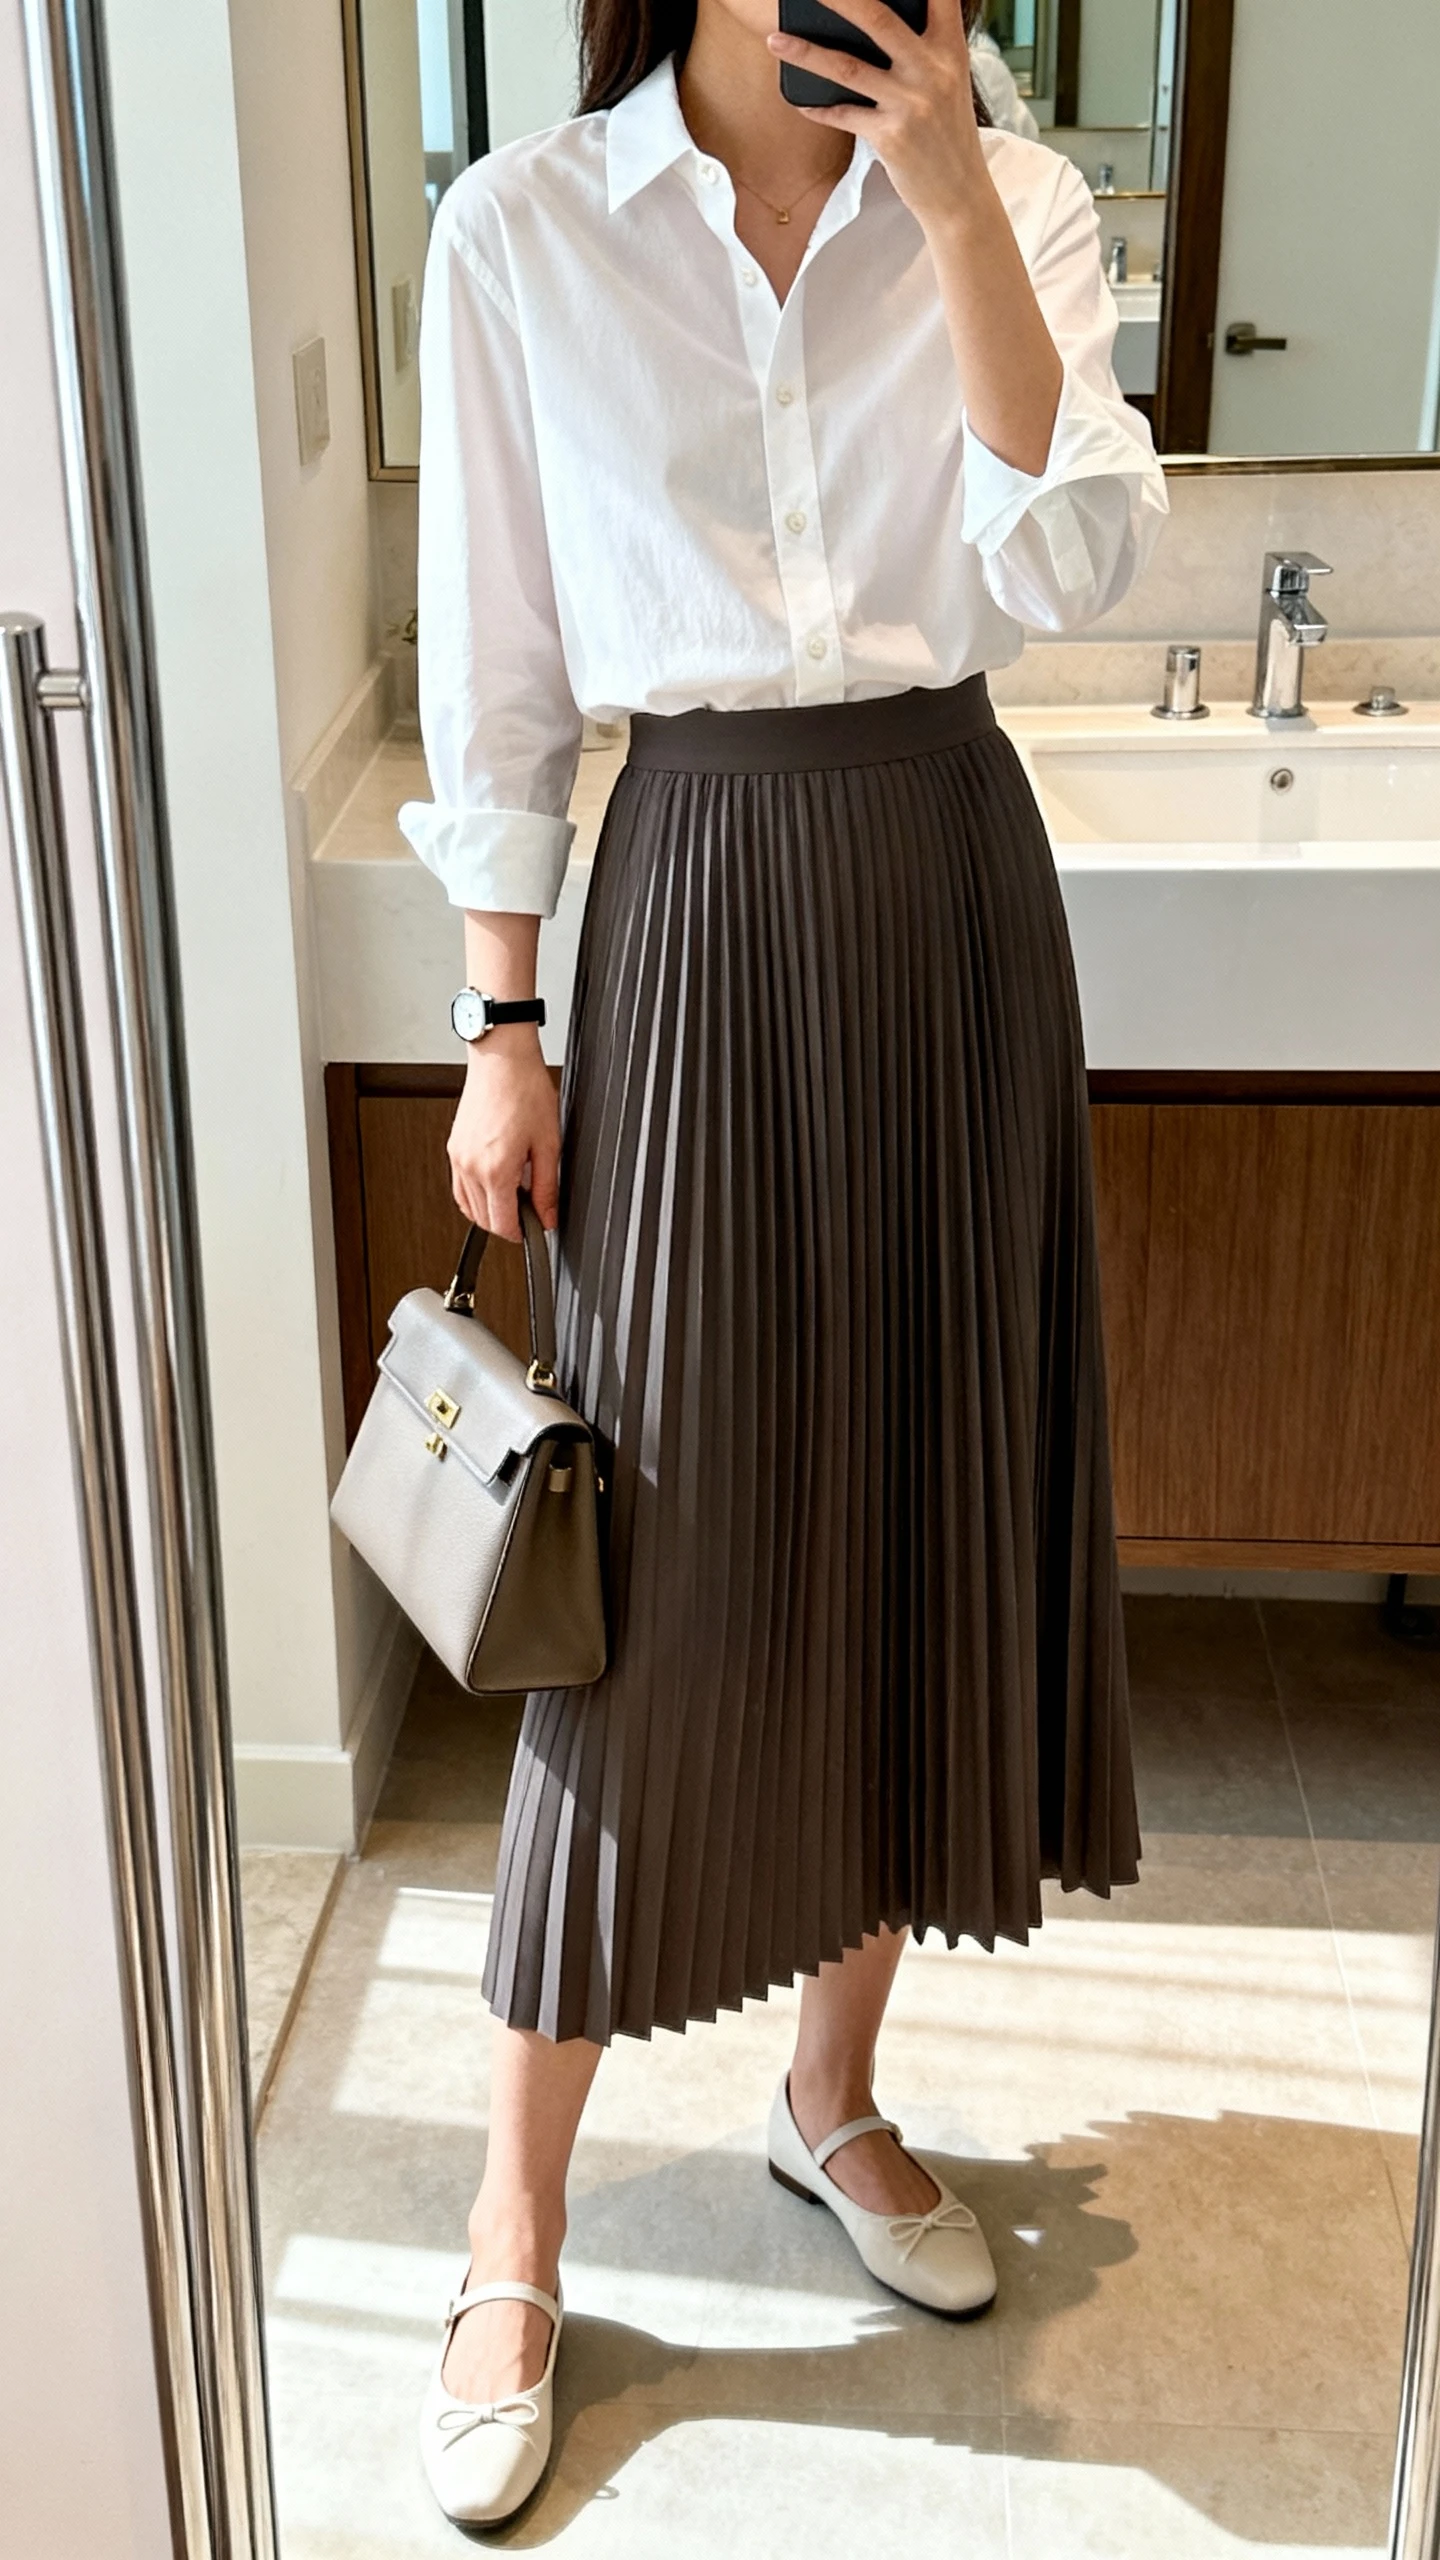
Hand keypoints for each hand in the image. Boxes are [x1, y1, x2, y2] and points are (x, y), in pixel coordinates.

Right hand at [447, 1026, 559, 1240]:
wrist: (502, 1059)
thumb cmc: (525, 1090)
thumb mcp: (549, 1144)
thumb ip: (547, 1187)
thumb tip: (547, 1216)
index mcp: (495, 1169)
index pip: (502, 1223)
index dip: (521, 1234)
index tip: (534, 1230)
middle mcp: (470, 1167)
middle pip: (484, 1219)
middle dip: (507, 1222)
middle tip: (531, 1209)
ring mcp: (458, 1158)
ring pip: (469, 1206)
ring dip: (491, 1210)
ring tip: (515, 1193)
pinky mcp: (453, 1149)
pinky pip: (460, 1187)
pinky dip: (476, 1196)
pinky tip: (495, 1185)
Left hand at [768, 0, 985, 235]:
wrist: (959, 194)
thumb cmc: (948, 134)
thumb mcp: (950, 82)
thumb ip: (923, 50)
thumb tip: (872, 25)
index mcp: (950, 50)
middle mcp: (932, 70)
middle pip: (877, 19)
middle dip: (838, 0)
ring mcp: (910, 104)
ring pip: (848, 67)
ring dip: (806, 53)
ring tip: (776, 40)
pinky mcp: (891, 137)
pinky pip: (843, 115)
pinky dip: (819, 109)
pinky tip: (800, 103)